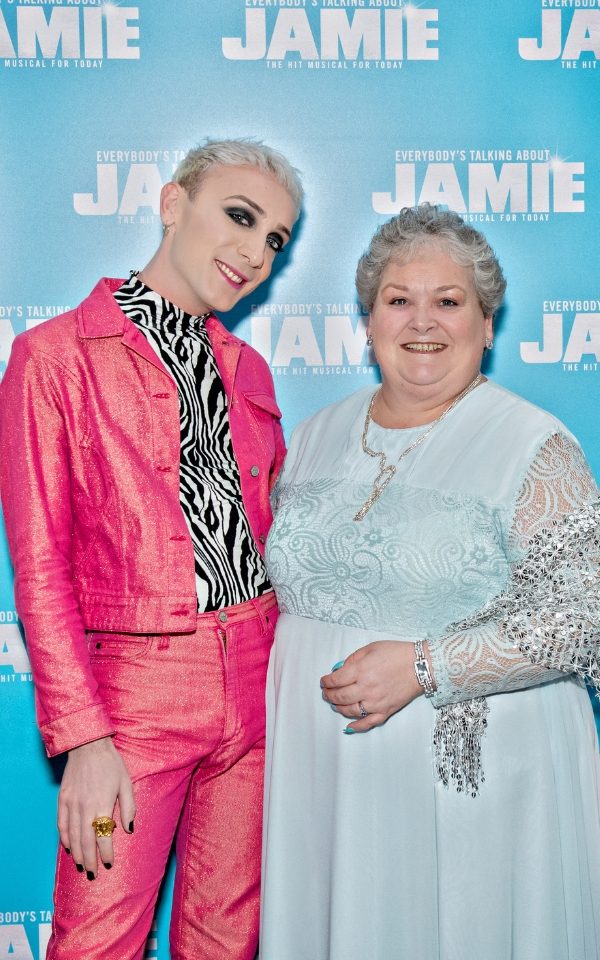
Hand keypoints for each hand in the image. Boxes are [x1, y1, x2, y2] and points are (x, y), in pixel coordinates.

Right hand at [57, 736, 135, 877]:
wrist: (89, 746)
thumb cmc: (111, 764)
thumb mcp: (126, 783)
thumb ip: (128, 808)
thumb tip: (129, 829)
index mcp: (102, 805)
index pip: (103, 838)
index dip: (105, 854)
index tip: (109, 863)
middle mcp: (85, 808)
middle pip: (86, 842)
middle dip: (89, 861)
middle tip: (92, 874)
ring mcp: (71, 805)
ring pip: (72, 837)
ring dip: (76, 854)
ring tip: (81, 866)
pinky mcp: (62, 800)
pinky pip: (62, 824)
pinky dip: (64, 838)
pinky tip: (68, 847)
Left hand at [320, 640, 430, 732]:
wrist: (421, 665)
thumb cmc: (397, 654)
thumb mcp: (371, 648)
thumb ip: (353, 659)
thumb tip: (339, 670)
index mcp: (361, 670)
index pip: (336, 680)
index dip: (326, 682)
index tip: (324, 681)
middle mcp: (366, 688)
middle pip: (340, 696)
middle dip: (329, 695)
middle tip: (326, 693)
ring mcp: (376, 702)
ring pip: (350, 711)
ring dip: (338, 708)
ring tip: (335, 704)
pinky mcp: (386, 711)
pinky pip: (368, 723)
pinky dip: (356, 726)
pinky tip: (348, 726)